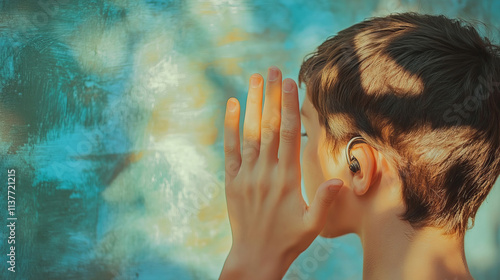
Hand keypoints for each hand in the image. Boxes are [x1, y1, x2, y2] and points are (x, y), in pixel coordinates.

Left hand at [220, 66, 343, 279]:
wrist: (255, 257)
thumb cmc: (289, 240)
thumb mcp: (315, 225)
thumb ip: (325, 201)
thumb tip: (339, 180)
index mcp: (288, 178)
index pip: (290, 134)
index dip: (290, 106)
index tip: (290, 83)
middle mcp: (266, 172)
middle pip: (270, 126)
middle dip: (272, 95)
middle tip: (273, 69)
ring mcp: (247, 175)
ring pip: (251, 132)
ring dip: (254, 104)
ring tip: (255, 78)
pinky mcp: (233, 181)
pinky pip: (231, 149)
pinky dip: (231, 126)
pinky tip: (233, 105)